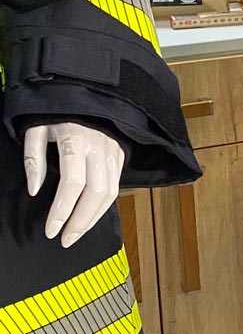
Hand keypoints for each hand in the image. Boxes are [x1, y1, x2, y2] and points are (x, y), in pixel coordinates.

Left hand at [24, 122, 125, 246]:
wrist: (84, 94)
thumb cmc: (55, 113)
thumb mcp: (35, 129)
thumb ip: (33, 159)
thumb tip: (35, 190)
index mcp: (75, 139)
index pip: (71, 184)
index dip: (61, 210)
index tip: (51, 230)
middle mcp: (98, 148)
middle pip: (95, 193)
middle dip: (80, 222)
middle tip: (66, 240)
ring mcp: (113, 152)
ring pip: (109, 194)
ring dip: (93, 218)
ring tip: (77, 233)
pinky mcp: (120, 155)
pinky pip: (116, 187)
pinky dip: (103, 207)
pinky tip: (89, 217)